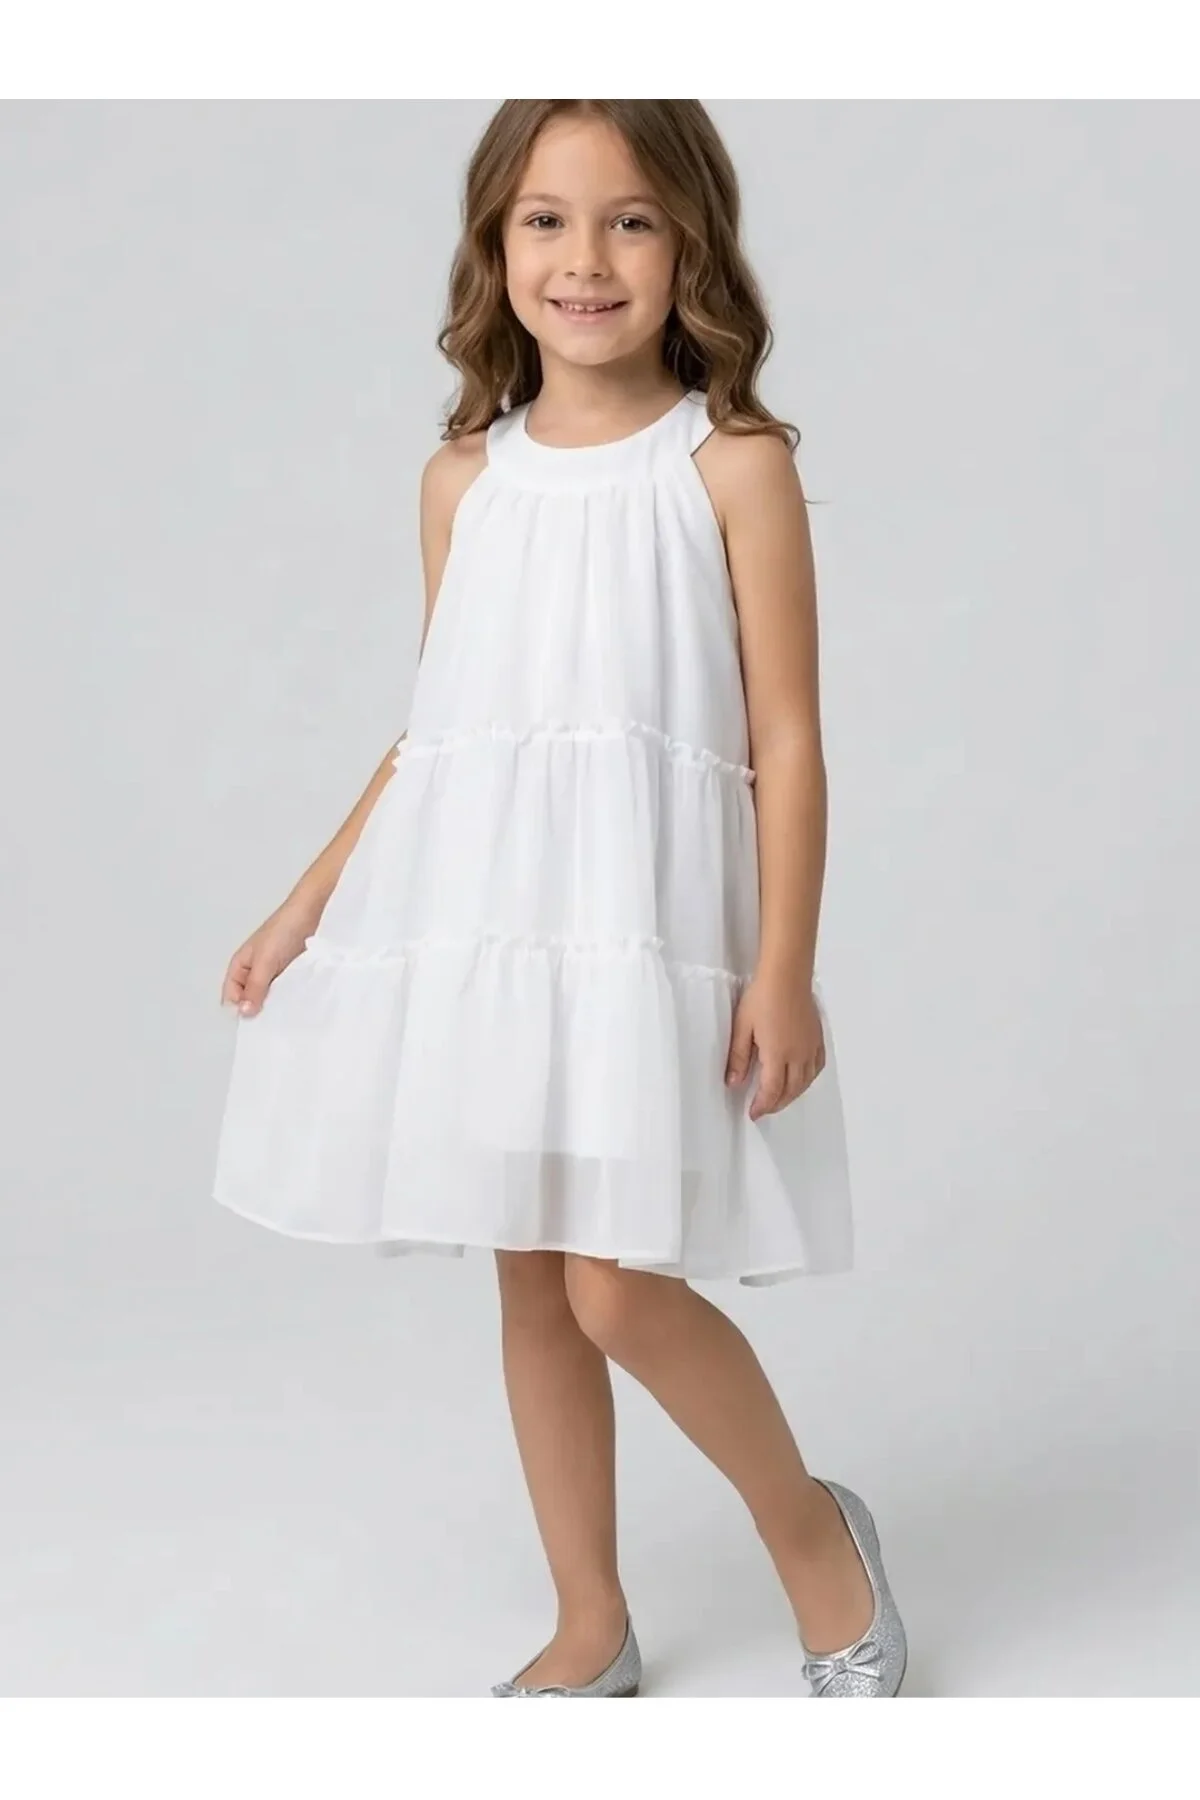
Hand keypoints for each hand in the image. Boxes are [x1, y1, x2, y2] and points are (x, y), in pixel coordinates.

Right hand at [220, 893, 320, 1018]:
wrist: (313, 912)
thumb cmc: (284, 930)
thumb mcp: (265, 961)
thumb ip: (254, 987)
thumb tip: (244, 1013)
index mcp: (240, 966)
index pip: (231, 997)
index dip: (239, 1010)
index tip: (254, 1024)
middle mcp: (254, 972)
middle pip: (249, 1000)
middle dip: (258, 1011)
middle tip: (272, 1025)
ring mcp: (274, 974)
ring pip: (269, 998)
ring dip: (276, 1006)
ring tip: (286, 1018)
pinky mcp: (292, 975)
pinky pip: (286, 993)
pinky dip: (290, 1000)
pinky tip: (297, 1007)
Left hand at [724, 971, 825, 1120]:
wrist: (787, 976)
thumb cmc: (762, 998)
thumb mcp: (742, 1027)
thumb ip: (739, 1057)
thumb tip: (734, 1083)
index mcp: (778, 1054)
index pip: (772, 1090)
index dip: (763, 1106)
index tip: (753, 1113)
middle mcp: (798, 1055)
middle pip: (791, 1090)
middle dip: (777, 1104)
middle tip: (764, 1109)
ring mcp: (811, 1047)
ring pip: (806, 1082)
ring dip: (793, 1095)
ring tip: (780, 1098)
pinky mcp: (818, 1038)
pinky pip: (817, 1067)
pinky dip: (809, 1079)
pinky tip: (802, 1079)